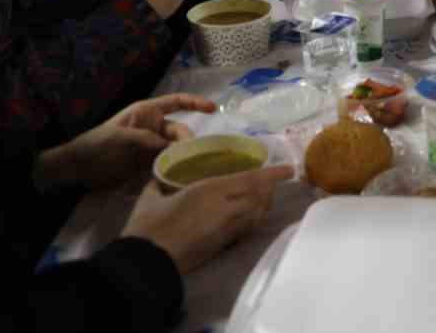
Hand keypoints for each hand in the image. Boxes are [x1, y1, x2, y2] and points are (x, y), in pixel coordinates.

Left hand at [35, 94, 214, 191]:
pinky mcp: (148, 164)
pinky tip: (180, 177)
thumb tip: (173, 148)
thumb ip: (147, 140)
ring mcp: (152, 147)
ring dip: (182, 157)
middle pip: (180, 131)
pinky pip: (167, 164)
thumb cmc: (97, 145)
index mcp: (147, 113)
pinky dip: (174, 169)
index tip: (213, 108)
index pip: (176, 102)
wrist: (78, 169)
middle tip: (190, 157)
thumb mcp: (120, 138)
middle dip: (187, 141)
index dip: (195, 102)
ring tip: (190, 169)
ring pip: (176, 149)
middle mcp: (153, 128)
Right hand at [122, 165, 293, 275]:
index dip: (272, 174)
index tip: (289, 169)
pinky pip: (246, 228)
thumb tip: (159, 177)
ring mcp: (226, 230)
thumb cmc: (147, 227)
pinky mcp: (222, 247)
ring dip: (264, 204)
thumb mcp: (150, 198)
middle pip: (259, 197)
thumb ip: (159, 183)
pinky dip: (253, 219)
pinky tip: (248, 216)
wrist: (147, 265)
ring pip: (256, 214)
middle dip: (270, 189)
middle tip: (273, 181)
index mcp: (210, 191)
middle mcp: (225, 209)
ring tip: (264, 196)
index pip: (250, 180)